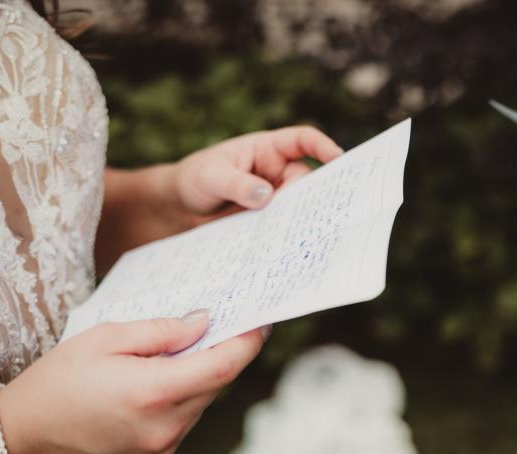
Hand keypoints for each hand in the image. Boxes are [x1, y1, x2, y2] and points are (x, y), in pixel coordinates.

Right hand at [0, 312, 266, 453]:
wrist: (24, 437)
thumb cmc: (58, 380)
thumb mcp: (106, 338)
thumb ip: (161, 331)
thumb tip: (204, 324)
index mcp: (154, 393)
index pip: (223, 367)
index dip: (248, 342)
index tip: (261, 321)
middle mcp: (166, 425)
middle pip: (216, 383)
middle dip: (225, 353)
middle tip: (225, 323)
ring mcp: (164, 446)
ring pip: (203, 401)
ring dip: (201, 374)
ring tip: (183, 350)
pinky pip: (187, 417)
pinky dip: (185, 394)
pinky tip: (162, 379)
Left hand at [98, 126, 343, 268]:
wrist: (177, 211)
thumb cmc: (193, 180)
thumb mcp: (210, 176)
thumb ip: (237, 184)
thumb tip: (267, 196)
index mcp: (266, 150)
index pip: (302, 141)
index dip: (323, 146)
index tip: (339, 158)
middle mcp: (276, 174)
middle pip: (306, 180)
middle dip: (312, 194)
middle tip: (314, 212)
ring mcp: (274, 200)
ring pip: (298, 208)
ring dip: (299, 219)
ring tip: (301, 234)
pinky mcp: (268, 223)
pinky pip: (284, 228)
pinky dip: (287, 236)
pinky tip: (287, 249)